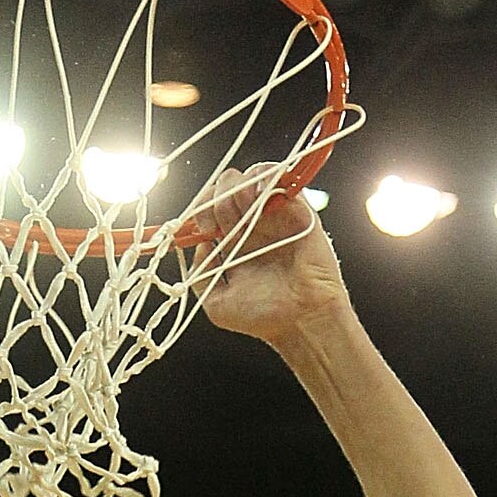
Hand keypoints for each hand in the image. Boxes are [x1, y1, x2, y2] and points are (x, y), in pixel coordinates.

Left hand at [187, 172, 348, 351]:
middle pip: (227, 185)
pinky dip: (263, 179)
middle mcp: (254, 225)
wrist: (301, 321)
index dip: (200, 209)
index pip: (210, 207)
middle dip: (216, 198)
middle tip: (221, 224)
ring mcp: (275, 214)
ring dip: (238, 188)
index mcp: (234, 242)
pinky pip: (278, 175)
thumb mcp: (216, 304)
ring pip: (250, 176)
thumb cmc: (264, 318)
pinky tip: (258, 199)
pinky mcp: (297, 207)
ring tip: (244, 211)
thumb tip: (195, 244)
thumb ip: (200, 275)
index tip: (201, 229)